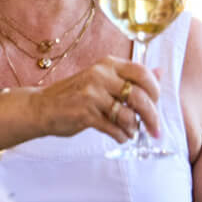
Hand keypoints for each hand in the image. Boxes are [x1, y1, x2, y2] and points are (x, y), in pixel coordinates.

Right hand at [30, 58, 160, 143]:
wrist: (42, 107)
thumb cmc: (75, 94)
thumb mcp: (102, 78)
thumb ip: (130, 77)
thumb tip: (160, 72)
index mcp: (107, 64)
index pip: (142, 72)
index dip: (155, 89)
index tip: (157, 103)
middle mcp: (101, 76)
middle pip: (140, 96)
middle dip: (152, 116)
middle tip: (156, 129)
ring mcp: (93, 94)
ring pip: (128, 115)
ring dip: (133, 128)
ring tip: (130, 132)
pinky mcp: (86, 114)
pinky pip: (114, 128)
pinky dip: (121, 136)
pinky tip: (121, 137)